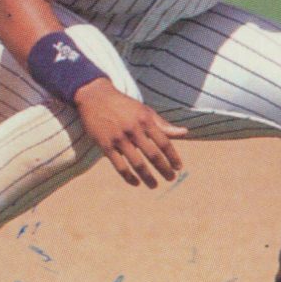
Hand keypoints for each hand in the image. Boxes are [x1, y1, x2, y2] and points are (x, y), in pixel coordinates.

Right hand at [73, 78, 187, 187]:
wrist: (95, 97)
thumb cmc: (124, 106)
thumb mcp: (145, 111)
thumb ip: (163, 124)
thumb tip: (185, 133)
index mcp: (145, 120)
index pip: (164, 142)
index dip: (173, 157)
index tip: (179, 167)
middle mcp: (133, 129)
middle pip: (152, 155)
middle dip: (164, 169)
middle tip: (171, 178)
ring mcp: (119, 138)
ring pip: (137, 163)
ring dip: (147, 177)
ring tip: (154, 185)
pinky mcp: (105, 145)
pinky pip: (119, 166)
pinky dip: (128, 177)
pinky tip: (136, 183)